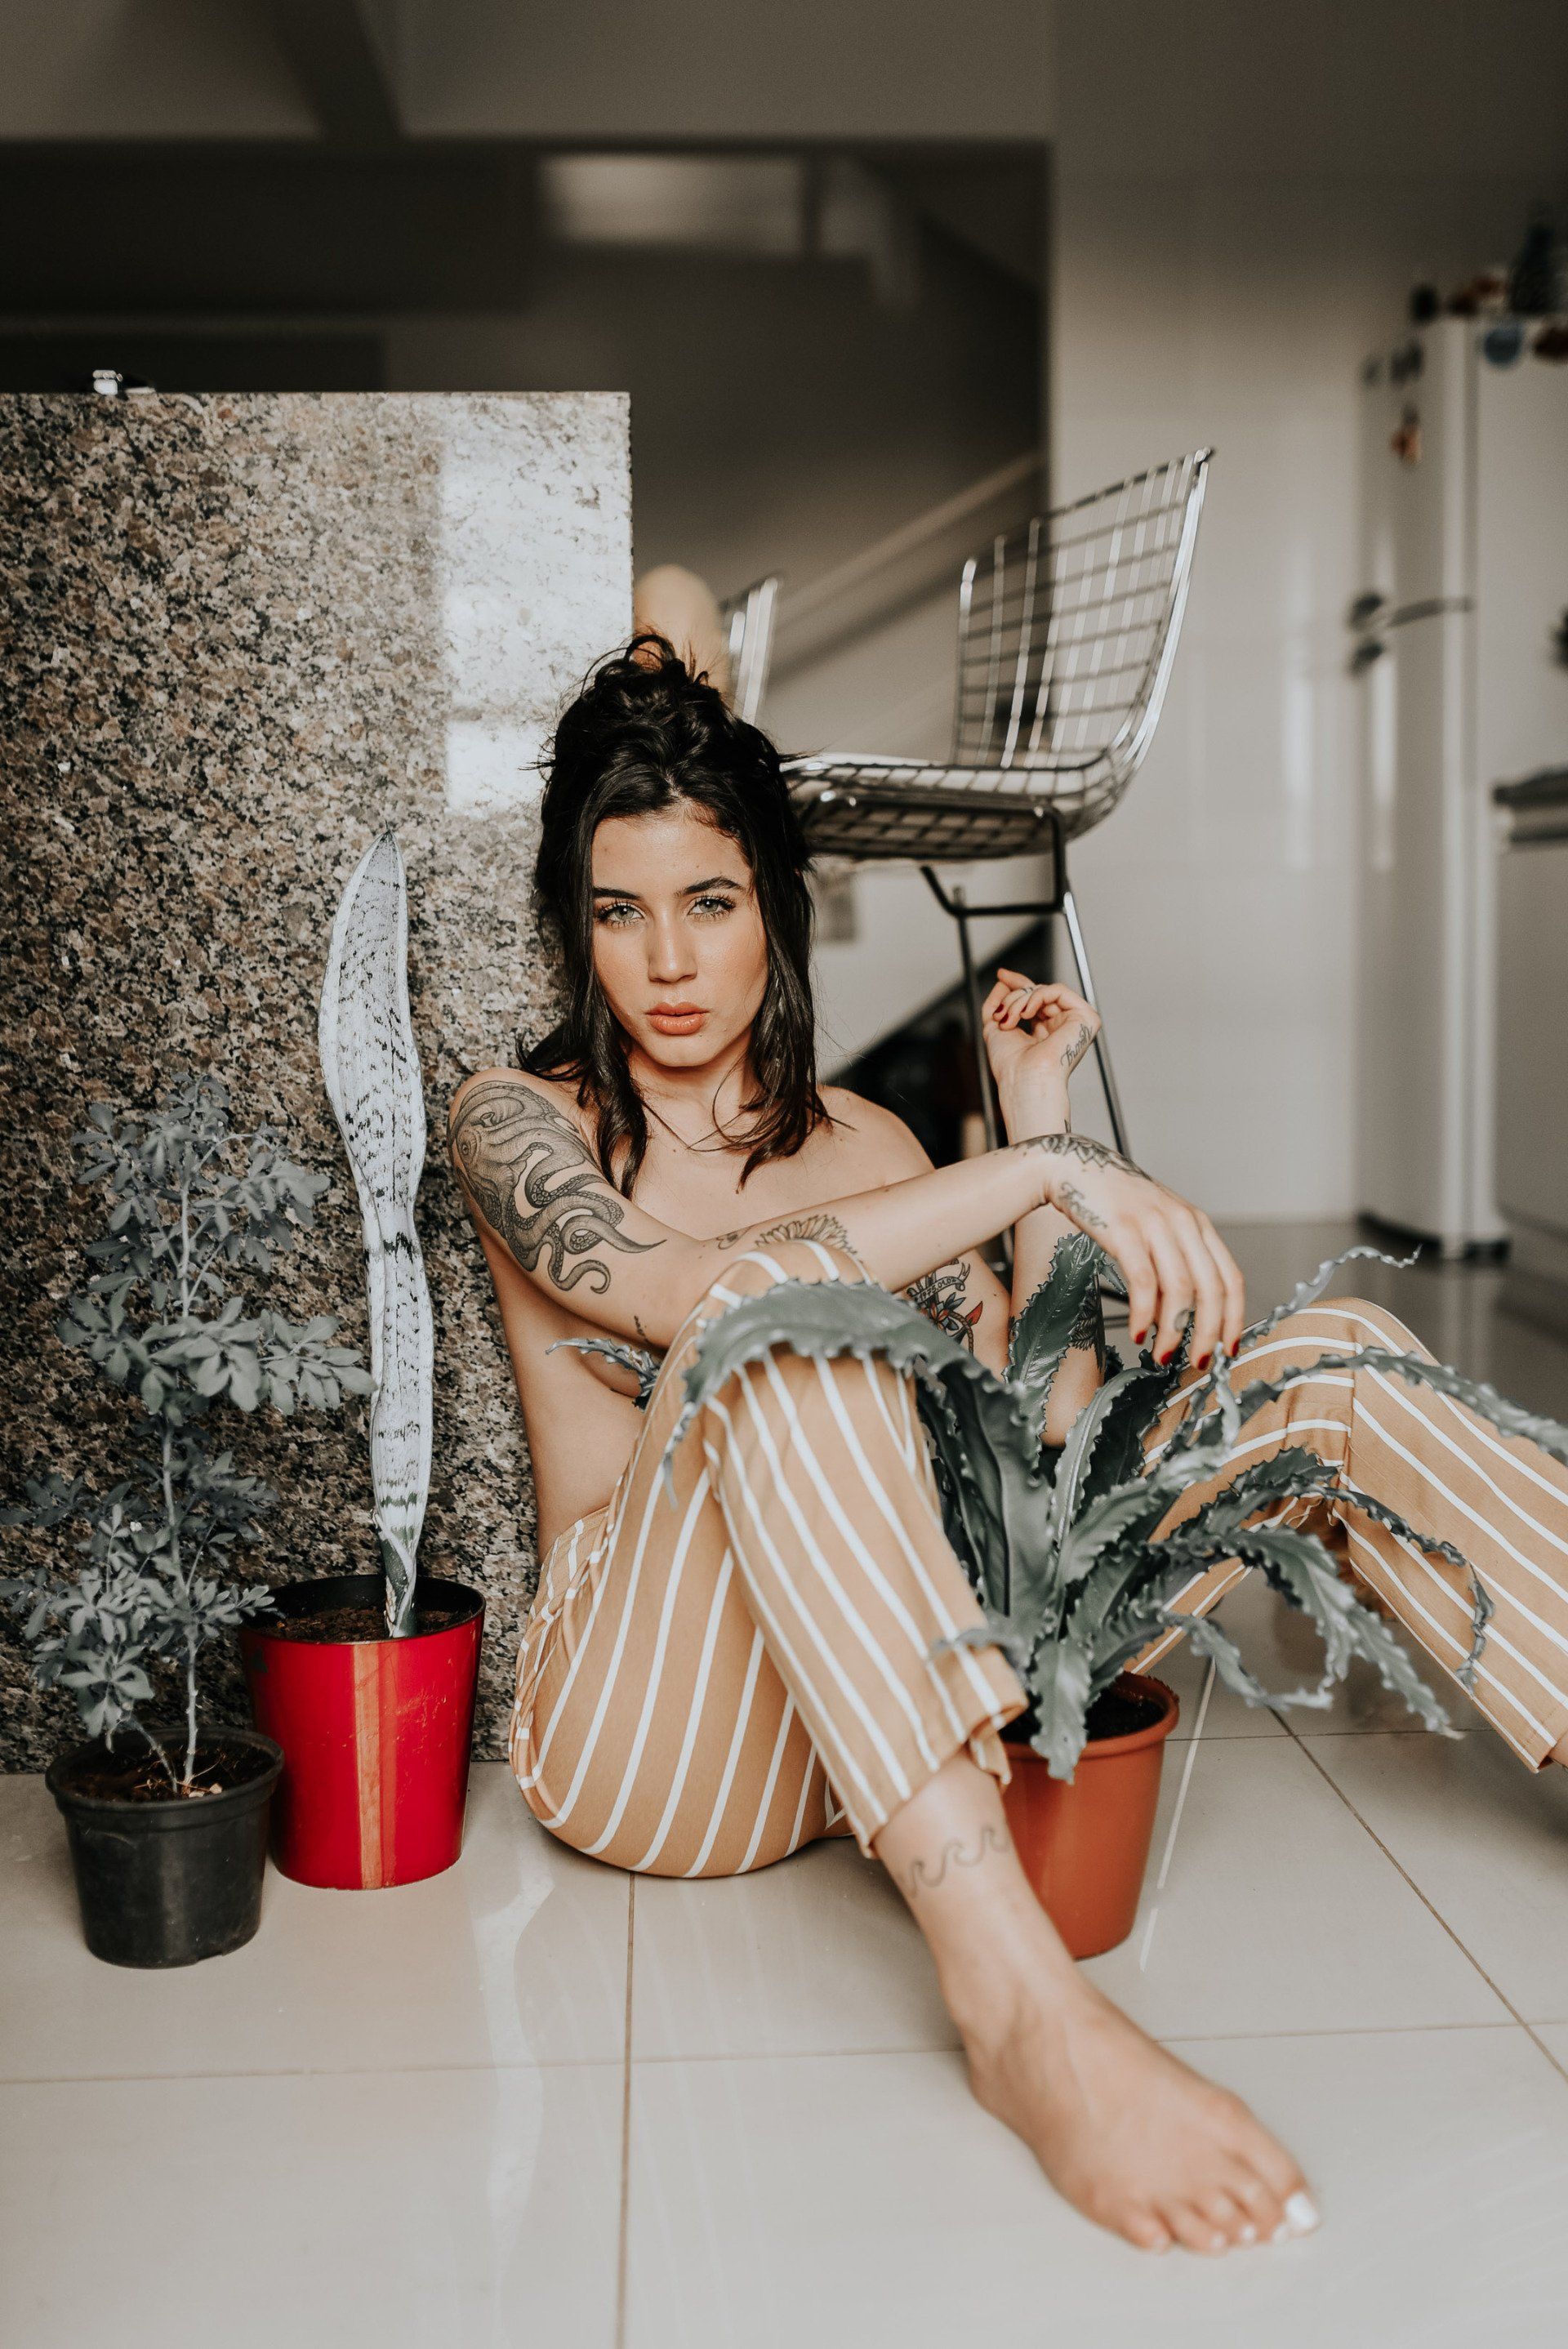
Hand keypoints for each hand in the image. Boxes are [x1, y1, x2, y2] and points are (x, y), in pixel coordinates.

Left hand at [982, 971, 1099, 1105]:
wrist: (1023, 1078)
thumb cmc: (1010, 1064)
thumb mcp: (995, 1026)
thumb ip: (997, 1003)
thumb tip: (1004, 980)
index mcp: (1045, 1032)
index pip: (1035, 1000)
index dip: (1018, 984)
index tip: (1001, 974)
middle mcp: (1061, 1027)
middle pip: (1039, 992)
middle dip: (1015, 996)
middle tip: (1003, 1015)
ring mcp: (1075, 1022)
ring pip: (1045, 991)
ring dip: (1021, 1000)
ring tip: (1012, 1019)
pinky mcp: (1086, 1018)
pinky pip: (1059, 991)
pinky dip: (1038, 996)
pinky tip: (1027, 1013)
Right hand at [1022, 1133, 1245, 1367]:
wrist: (1074, 1166)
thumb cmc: (1114, 1203)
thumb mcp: (1156, 1226)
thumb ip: (1172, 1262)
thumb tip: (1182, 1314)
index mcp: (1197, 1224)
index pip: (1231, 1278)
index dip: (1234, 1318)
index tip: (1228, 1348)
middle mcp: (1183, 1223)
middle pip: (1212, 1290)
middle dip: (1208, 1334)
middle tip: (1197, 1363)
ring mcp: (1155, 1225)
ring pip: (1181, 1290)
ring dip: (1174, 1330)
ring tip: (1161, 1354)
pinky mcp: (1125, 1231)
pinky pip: (1144, 1282)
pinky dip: (1145, 1313)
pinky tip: (1139, 1331)